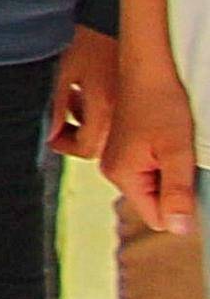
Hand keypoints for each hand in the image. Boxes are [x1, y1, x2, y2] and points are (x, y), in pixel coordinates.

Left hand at [58, 23, 122, 163]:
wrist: (109, 17)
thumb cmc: (84, 39)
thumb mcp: (61, 72)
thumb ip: (55, 106)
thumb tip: (49, 134)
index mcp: (103, 107)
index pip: (85, 147)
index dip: (63, 145)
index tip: (49, 135)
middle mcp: (121, 111)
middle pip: (97, 144)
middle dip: (73, 136)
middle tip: (57, 120)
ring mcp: (127, 105)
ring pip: (105, 132)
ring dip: (84, 124)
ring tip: (69, 99)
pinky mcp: (130, 95)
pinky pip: (113, 117)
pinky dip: (95, 112)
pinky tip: (83, 92)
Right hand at [120, 70, 199, 234]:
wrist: (147, 69)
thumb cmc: (161, 104)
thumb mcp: (178, 152)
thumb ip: (177, 193)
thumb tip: (178, 230)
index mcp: (122, 174)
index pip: (157, 217)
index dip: (179, 204)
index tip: (187, 176)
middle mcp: (113, 170)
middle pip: (154, 202)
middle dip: (174, 187)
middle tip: (179, 155)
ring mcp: (116, 159)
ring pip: (154, 186)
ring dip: (170, 172)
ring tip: (173, 145)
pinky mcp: (123, 149)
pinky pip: (150, 171)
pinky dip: (164, 161)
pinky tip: (166, 140)